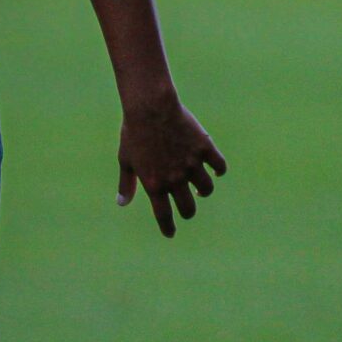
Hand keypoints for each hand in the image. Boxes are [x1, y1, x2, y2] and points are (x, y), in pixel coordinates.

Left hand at [117, 96, 225, 237]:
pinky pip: (219, 167)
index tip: (170, 233)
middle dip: (187, 212)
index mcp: (154, 184)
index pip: (163, 215)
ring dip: (203, 192)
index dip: (168, 228)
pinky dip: (218, 171)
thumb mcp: (125, 160)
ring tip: (199, 188)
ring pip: (206, 189)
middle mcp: (175, 179)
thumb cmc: (133, 133)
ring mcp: (191, 164)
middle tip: (186, 209)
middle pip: (188, 207)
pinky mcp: (204, 148)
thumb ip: (126, 184)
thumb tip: (122, 203)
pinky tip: (215, 170)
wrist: (151, 108)